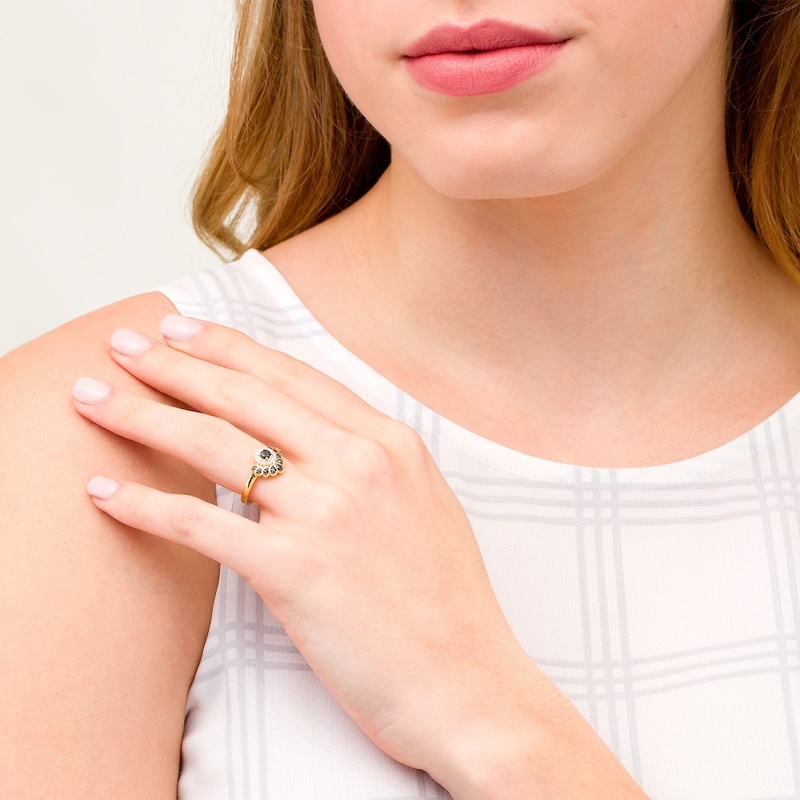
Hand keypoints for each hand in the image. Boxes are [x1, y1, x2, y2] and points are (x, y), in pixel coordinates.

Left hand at [71, 315, 532, 786]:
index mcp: (390, 443)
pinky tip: (106, 494)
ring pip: (215, 446)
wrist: (466, 680)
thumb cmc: (447, 601)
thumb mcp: (424, 503)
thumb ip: (372, 461)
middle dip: (175, 363)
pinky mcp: (294, 570)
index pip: (292, 376)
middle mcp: (357, 463)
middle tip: (125, 345)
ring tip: (97, 399)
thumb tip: (315, 440)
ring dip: (144, 417)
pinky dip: (145, 507)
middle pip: (245, 396)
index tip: (184, 330)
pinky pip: (202, 525)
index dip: (229, 347)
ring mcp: (326, 512)